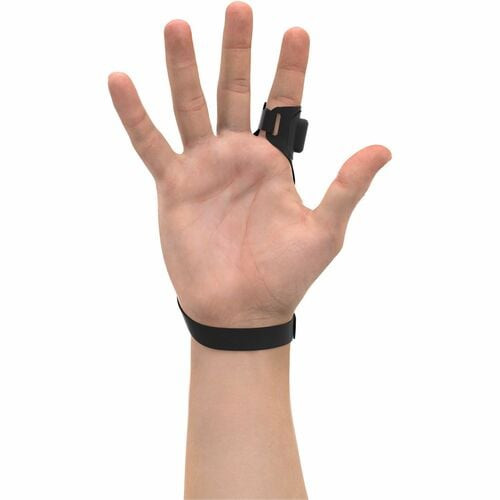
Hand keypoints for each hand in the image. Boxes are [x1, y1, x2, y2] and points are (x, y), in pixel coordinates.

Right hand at [108, 2, 390, 327]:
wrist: (242, 308)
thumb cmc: (285, 274)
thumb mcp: (324, 230)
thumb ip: (347, 187)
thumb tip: (384, 148)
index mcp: (274, 162)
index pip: (283, 105)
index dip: (290, 69)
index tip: (297, 32)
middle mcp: (238, 156)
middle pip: (236, 92)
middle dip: (237, 52)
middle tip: (239, 8)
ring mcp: (203, 167)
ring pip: (191, 107)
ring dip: (184, 69)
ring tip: (178, 26)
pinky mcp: (174, 186)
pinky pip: (150, 144)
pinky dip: (134, 115)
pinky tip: (121, 81)